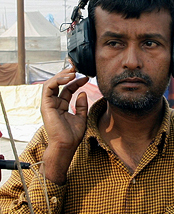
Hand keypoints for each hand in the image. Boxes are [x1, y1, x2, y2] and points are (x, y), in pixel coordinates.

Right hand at [40, 66, 88, 184]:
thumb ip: (81, 105)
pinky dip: (57, 81)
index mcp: (61, 106)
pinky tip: (68, 78)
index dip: (76, 82)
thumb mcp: (81, 117)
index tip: (86, 77)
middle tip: (77, 68)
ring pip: (52, 83)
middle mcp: (54, 104)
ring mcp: (49, 104)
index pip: (67, 89)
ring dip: (62, 75)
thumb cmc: (72, 135)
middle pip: (59, 84)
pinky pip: (48, 88)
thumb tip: (82, 92)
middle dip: (67, 75)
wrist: (66, 145)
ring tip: (72, 71)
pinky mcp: (46, 105)